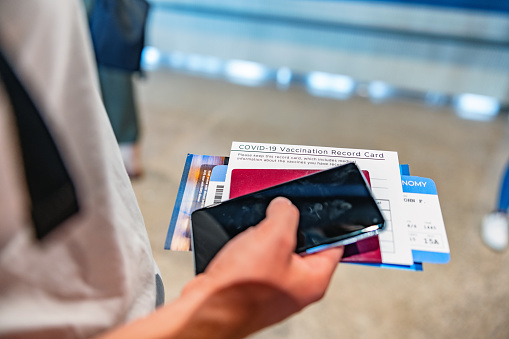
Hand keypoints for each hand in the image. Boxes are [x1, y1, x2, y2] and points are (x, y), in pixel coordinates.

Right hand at [183, 197, 343, 337]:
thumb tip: (284, 205)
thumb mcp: (273, 237)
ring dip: (264, 236)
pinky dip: (248, 248)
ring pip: (275, 250)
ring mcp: (274, 288)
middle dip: (287, 226)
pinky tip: (239, 244)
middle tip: (277, 215)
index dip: (327, 222)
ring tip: (253, 232)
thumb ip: (285, 214)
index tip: (319, 207)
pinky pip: (256, 259)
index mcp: (313, 280)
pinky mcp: (253, 287)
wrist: (204, 309)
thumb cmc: (241, 287)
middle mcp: (296, 287)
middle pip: (301, 244)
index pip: (334, 244)